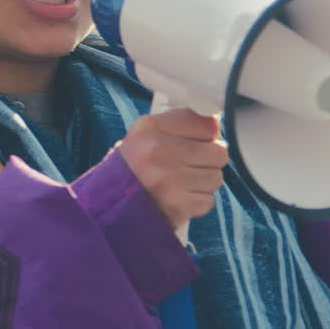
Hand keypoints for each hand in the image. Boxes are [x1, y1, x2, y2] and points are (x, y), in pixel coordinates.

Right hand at [118, 109, 227, 228]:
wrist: (110, 204)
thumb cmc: (136, 166)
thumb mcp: (146, 134)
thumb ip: (180, 123)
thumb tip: (216, 125)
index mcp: (151, 128)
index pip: (208, 124)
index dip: (208, 135)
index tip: (198, 141)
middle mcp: (158, 151)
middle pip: (219, 152)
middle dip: (209, 161)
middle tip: (191, 165)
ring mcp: (168, 180)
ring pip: (216, 178)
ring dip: (204, 183)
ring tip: (183, 183)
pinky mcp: (176, 205)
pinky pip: (208, 201)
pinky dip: (197, 202)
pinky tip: (180, 198)